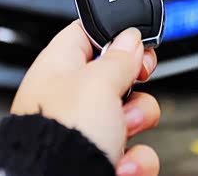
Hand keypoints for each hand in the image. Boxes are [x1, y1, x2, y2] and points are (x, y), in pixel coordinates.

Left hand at [11, 21, 160, 175]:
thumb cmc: (62, 133)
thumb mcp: (98, 81)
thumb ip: (119, 57)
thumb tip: (130, 38)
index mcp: (59, 67)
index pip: (86, 36)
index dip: (115, 35)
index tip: (138, 42)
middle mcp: (71, 98)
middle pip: (117, 77)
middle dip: (135, 85)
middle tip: (133, 86)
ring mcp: (86, 131)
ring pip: (130, 116)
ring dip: (138, 122)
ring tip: (121, 132)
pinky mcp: (100, 160)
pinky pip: (134, 152)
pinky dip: (135, 159)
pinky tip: (121, 163)